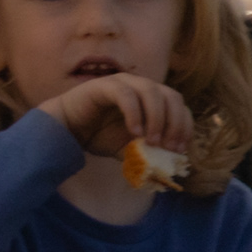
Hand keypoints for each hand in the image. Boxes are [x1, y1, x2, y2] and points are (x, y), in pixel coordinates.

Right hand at [35, 70, 194, 161]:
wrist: (68, 129)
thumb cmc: (99, 135)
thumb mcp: (129, 149)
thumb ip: (148, 154)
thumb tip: (168, 168)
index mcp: (151, 99)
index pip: (179, 106)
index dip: (184, 127)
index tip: (179, 150)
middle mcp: (140, 86)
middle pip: (171, 96)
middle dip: (175, 123)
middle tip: (168, 147)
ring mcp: (123, 83)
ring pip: (151, 91)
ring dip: (157, 118)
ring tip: (151, 141)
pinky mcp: (105, 86)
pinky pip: (126, 95)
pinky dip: (134, 114)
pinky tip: (134, 133)